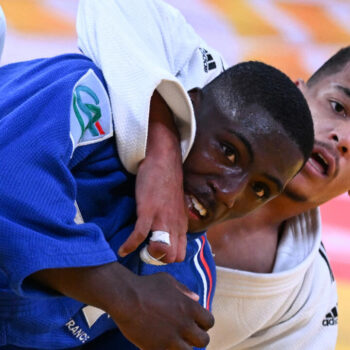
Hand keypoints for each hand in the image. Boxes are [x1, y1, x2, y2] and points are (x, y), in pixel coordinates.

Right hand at [110, 272, 213, 349]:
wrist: (125, 298)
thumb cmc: (146, 285)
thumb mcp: (168, 281)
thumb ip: (184, 290)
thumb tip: (196, 298)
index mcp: (190, 307)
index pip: (209, 322)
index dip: (204, 323)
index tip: (196, 322)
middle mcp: (185, 324)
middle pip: (203, 340)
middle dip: (197, 337)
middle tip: (186, 334)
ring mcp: (172, 339)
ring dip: (184, 346)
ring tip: (175, 340)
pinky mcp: (158, 349)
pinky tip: (162, 343)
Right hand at [118, 90, 187, 262]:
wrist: (164, 160)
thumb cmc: (167, 181)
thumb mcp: (175, 205)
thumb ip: (172, 220)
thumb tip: (165, 233)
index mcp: (182, 224)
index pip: (181, 254)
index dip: (168, 258)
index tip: (155, 254)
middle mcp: (175, 225)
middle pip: (174, 257)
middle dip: (160, 260)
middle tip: (145, 253)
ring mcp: (162, 218)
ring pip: (161, 250)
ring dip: (147, 255)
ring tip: (135, 252)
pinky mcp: (148, 210)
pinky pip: (139, 235)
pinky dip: (129, 245)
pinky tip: (121, 249)